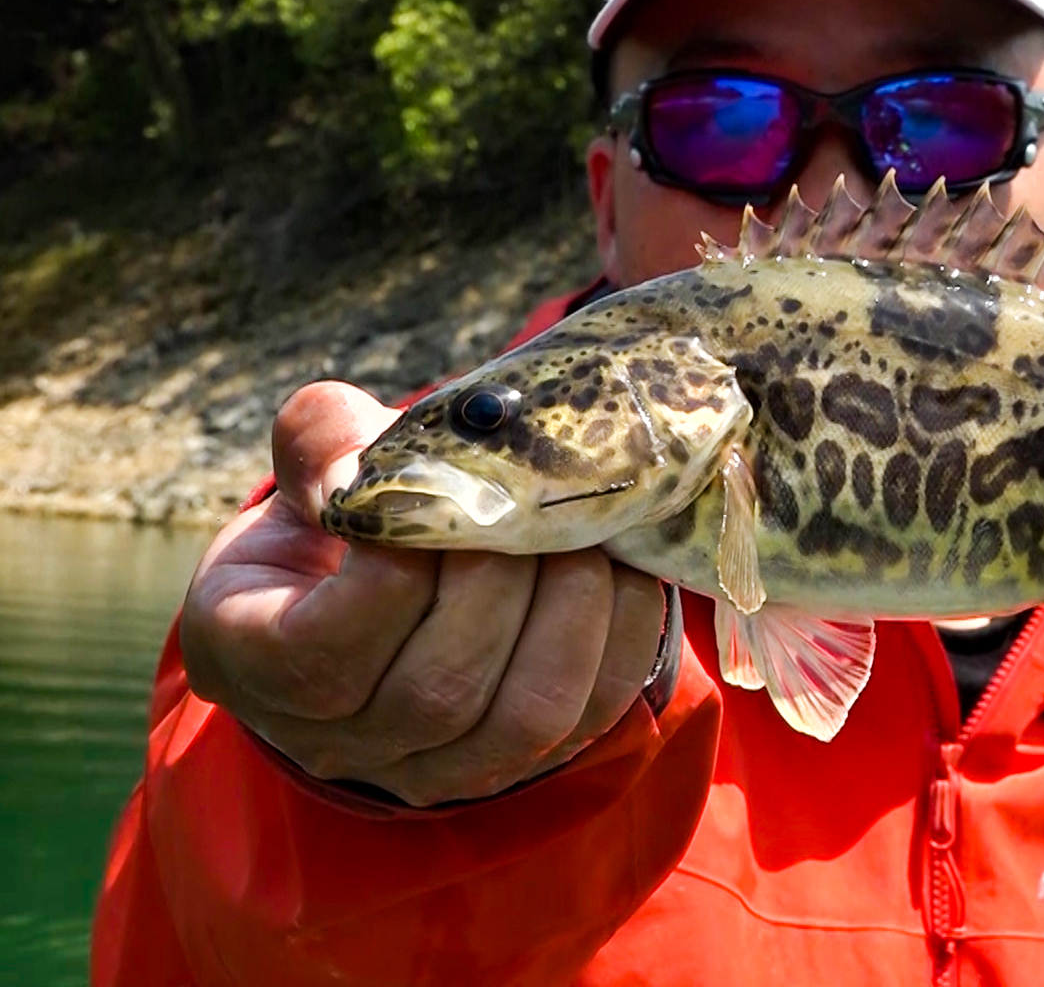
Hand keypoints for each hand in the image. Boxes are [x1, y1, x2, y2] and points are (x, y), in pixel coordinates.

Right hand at [178, 382, 665, 806]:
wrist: (380, 584)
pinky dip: (622, 635)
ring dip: (573, 609)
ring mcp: (431, 769)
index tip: (437, 491)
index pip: (326, 647)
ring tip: (581, 531)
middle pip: (439, 689)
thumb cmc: (344, 520)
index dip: (398, 565)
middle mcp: (335, 739)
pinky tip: (620, 567)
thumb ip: (324, 443)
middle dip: (502, 577)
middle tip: (529, 499)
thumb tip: (362, 468)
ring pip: (524, 715)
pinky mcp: (518, 764)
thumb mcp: (313, 472)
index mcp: (253, 660)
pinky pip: (591, 715)